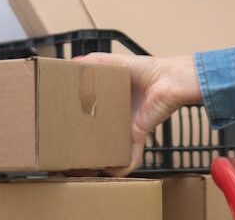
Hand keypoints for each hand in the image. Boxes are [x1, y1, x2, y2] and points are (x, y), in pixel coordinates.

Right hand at [73, 52, 201, 175]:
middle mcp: (120, 116)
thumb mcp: (117, 63)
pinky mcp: (139, 134)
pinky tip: (112, 173)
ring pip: (114, 149)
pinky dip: (124, 167)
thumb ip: (95, 62)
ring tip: (86, 168)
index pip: (91, 113)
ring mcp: (129, 127)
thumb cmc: (146, 69)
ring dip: (102, 160)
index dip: (79, 120)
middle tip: (72, 152)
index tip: (65, 127)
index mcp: (112, 100)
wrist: (170, 79)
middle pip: (101, 134)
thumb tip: (74, 62)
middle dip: (88, 145)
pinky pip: (132, 155)